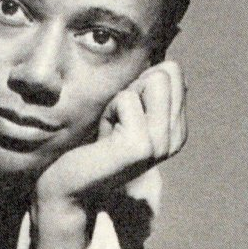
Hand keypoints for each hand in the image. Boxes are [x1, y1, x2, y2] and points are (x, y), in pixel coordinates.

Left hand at [29, 63, 185, 248]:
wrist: (69, 185)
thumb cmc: (92, 143)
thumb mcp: (125, 112)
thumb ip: (149, 91)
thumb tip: (168, 63)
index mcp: (178, 130)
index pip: (173, 72)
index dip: (140, 83)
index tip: (123, 114)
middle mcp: (176, 139)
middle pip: (168, 72)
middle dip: (134, 87)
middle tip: (116, 119)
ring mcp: (161, 144)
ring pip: (155, 80)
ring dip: (122, 98)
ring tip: (111, 126)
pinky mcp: (140, 147)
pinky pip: (126, 99)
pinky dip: (108, 111)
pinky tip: (102, 138)